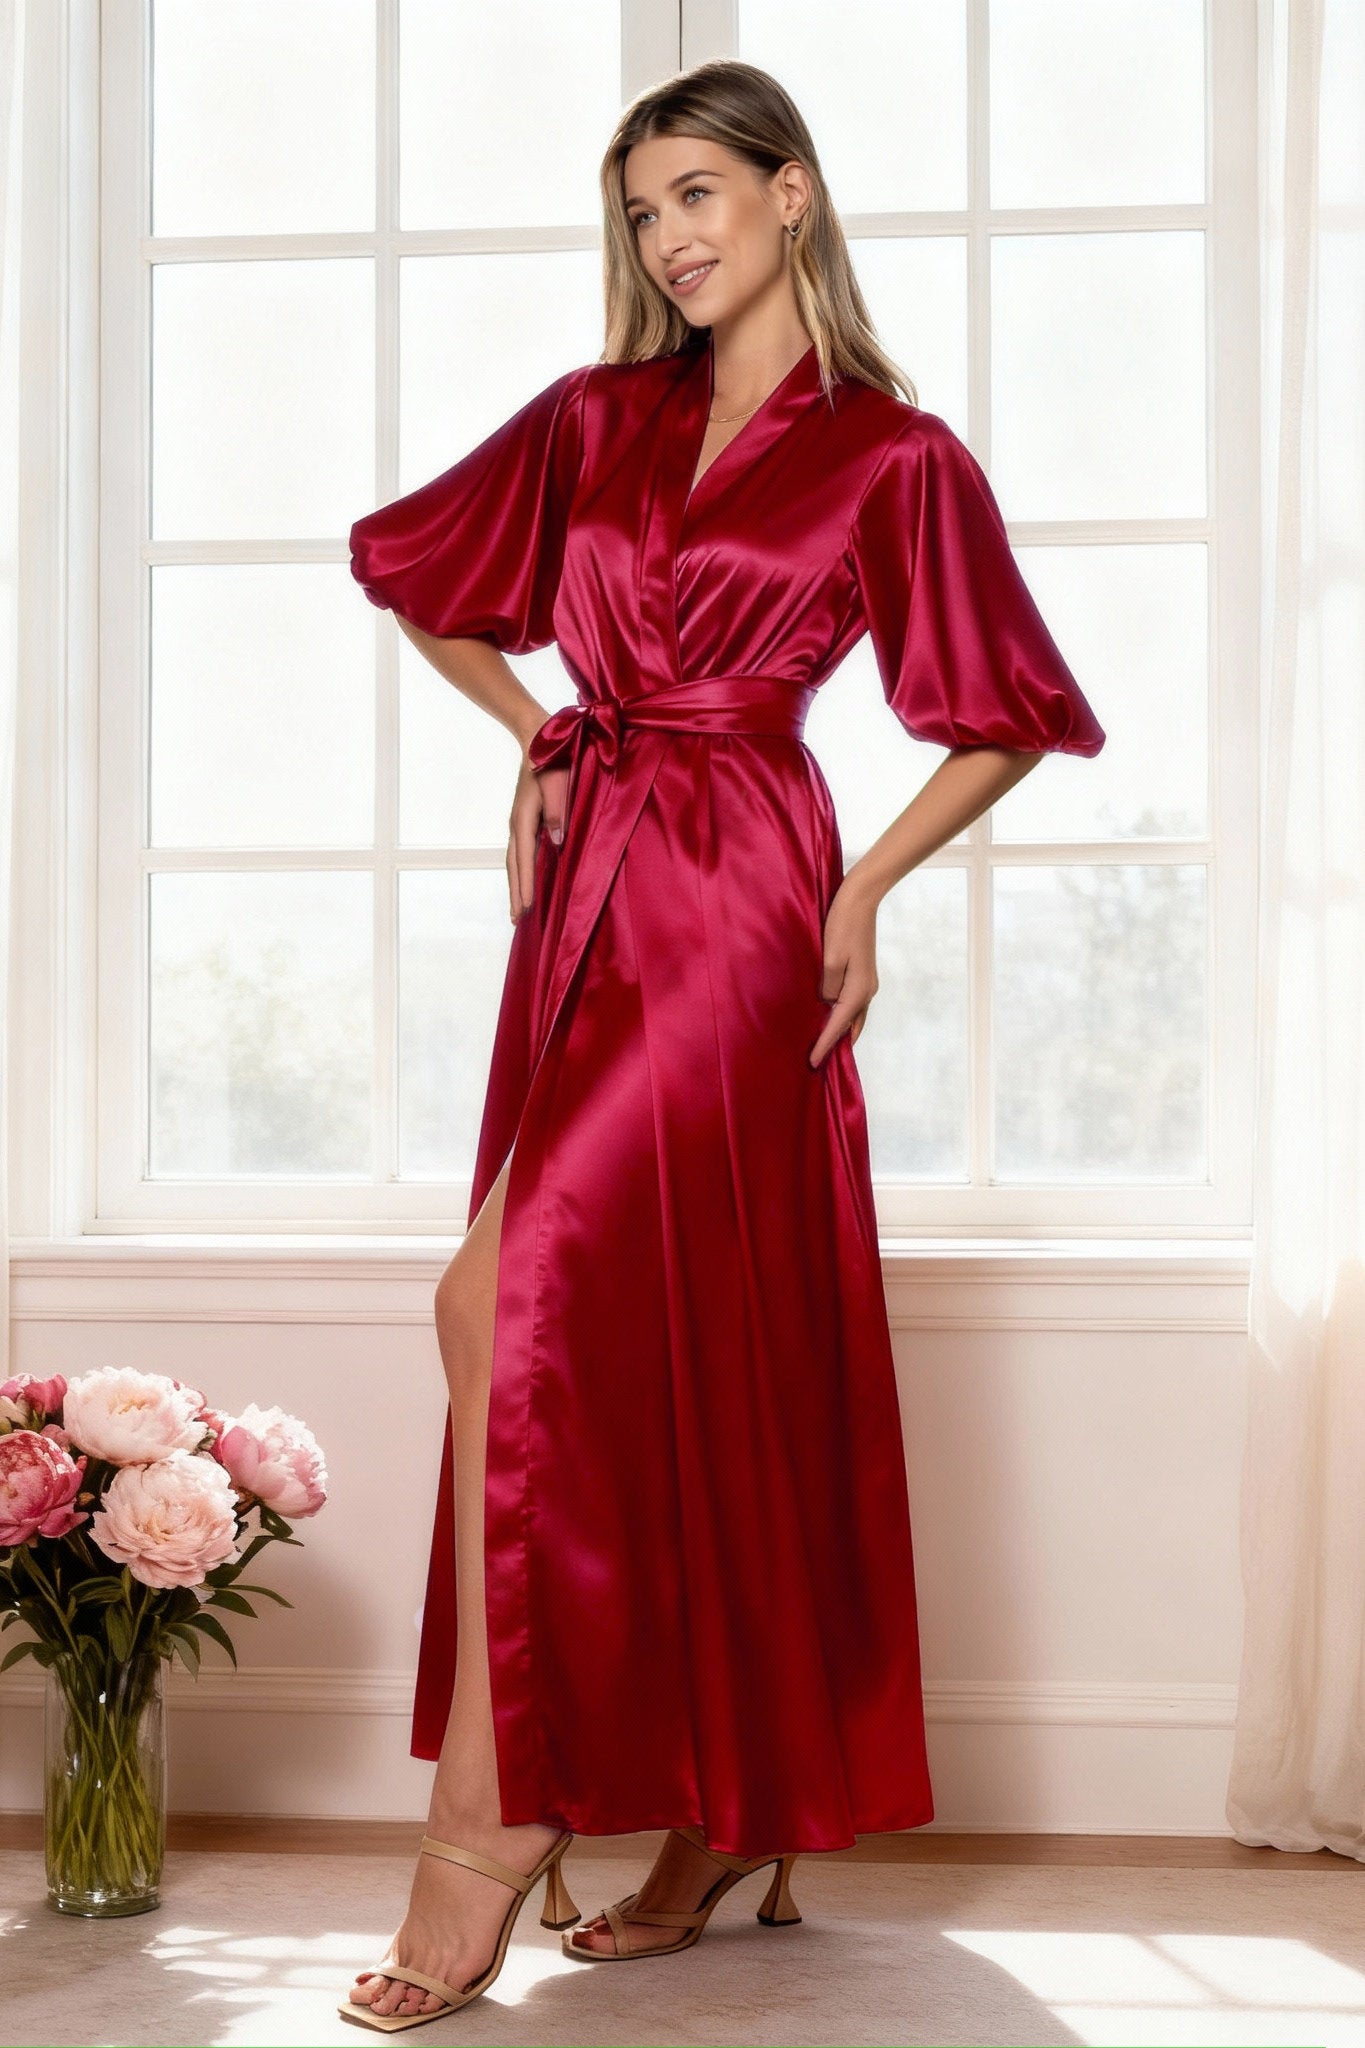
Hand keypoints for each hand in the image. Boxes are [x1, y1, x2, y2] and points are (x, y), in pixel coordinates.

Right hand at [507, 747, 569, 922]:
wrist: (537, 739)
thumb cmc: (554, 761)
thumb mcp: (559, 785)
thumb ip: (558, 813)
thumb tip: (555, 844)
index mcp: (525, 818)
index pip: (525, 859)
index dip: (525, 885)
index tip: (525, 908)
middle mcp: (516, 824)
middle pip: (513, 866)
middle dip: (515, 893)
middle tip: (516, 920)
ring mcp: (517, 822)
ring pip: (514, 860)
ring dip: (515, 885)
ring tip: (517, 908)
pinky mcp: (523, 819)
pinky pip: (519, 852)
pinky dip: (520, 870)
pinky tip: (524, 879)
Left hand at [809, 878, 878, 1067]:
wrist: (861, 899)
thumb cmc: (841, 925)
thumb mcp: (830, 959)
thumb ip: (827, 987)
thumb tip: (827, 1002)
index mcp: (858, 990)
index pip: (838, 1026)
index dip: (824, 1045)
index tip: (812, 1063)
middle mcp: (867, 991)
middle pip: (851, 1027)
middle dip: (837, 1044)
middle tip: (819, 1062)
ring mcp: (867, 982)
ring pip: (854, 1016)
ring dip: (841, 1032)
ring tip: (826, 1046)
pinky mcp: (863, 974)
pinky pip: (853, 1004)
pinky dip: (843, 1017)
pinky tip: (832, 1017)